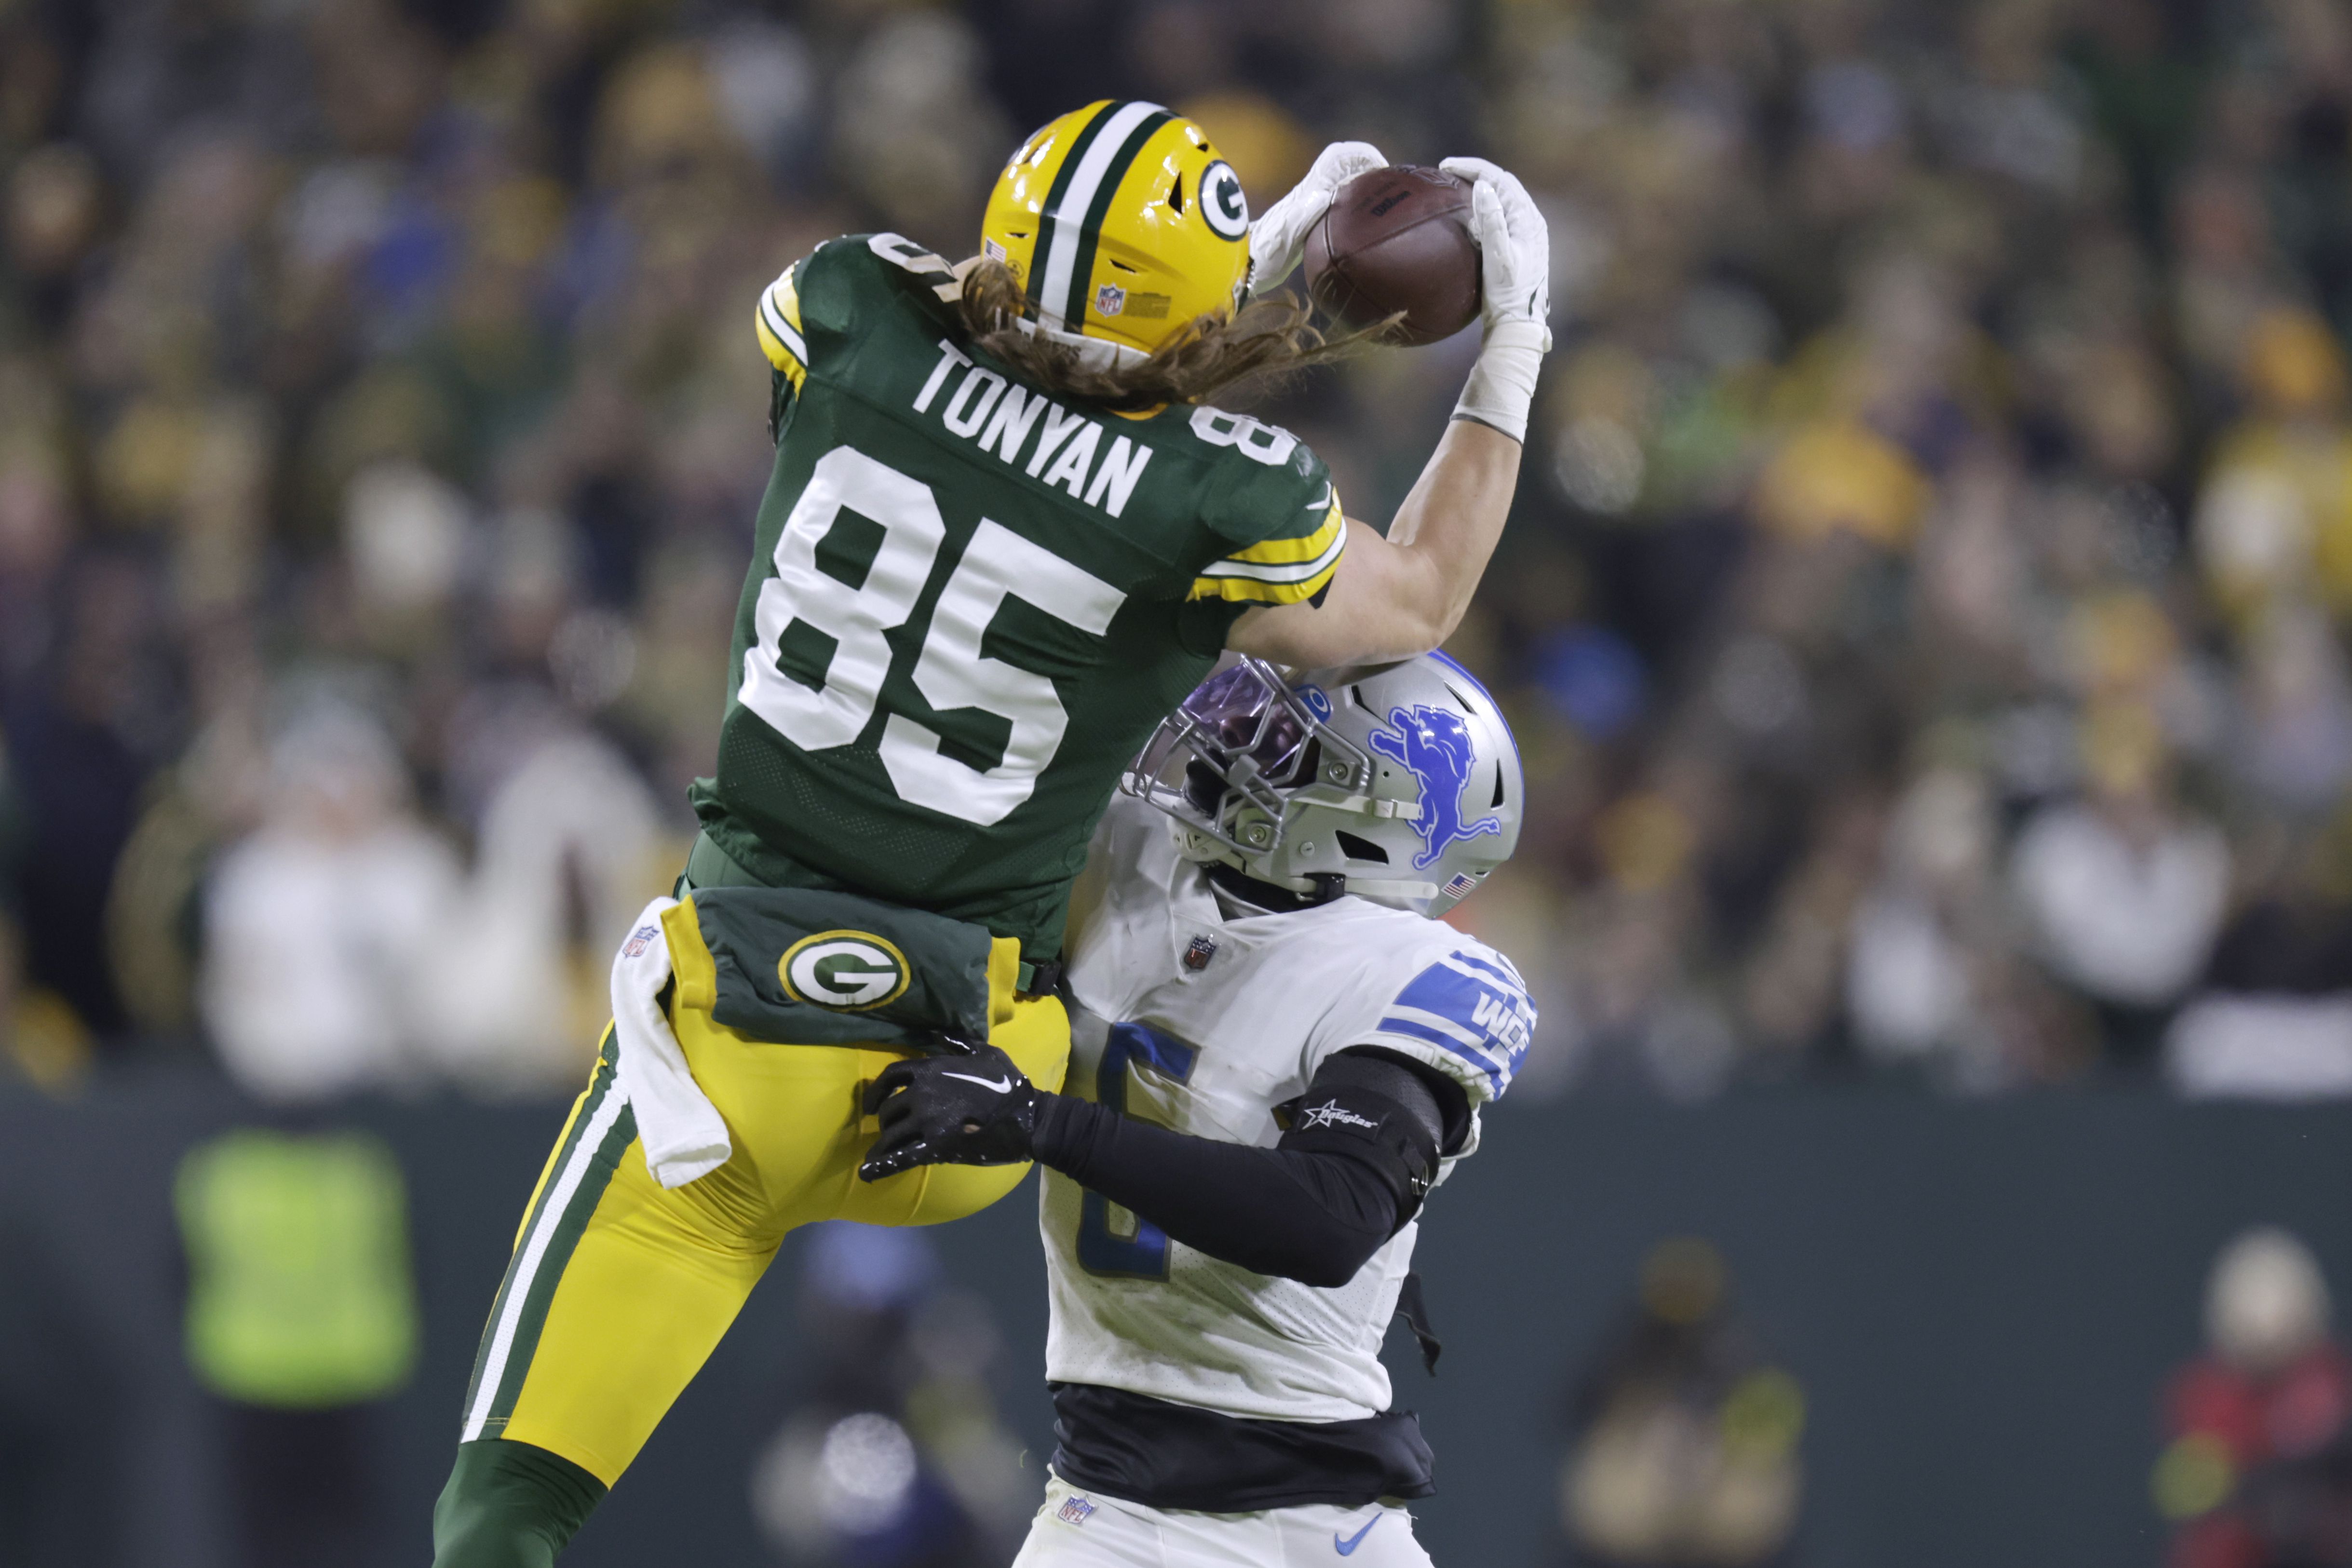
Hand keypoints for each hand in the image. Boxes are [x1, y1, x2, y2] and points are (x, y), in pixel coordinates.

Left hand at [858, 1045, 1042, 1179]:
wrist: (1027, 1118)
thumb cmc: (1008, 1083)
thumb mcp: (984, 1052)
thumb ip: (957, 1042)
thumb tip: (935, 1034)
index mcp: (931, 1069)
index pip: (890, 1076)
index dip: (876, 1091)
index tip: (870, 1103)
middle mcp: (923, 1094)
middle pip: (888, 1110)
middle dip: (886, 1122)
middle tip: (889, 1131)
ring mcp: (928, 1122)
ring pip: (891, 1136)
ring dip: (882, 1146)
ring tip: (876, 1155)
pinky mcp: (937, 1148)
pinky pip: (901, 1159)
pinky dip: (880, 1168)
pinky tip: (866, 1174)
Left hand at [1245, 141, 1386, 297]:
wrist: (1245, 269)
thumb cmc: (1263, 255)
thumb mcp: (1283, 237)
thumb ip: (1302, 215)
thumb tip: (1324, 196)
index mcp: (1309, 191)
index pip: (1337, 156)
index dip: (1362, 154)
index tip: (1382, 169)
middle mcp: (1313, 193)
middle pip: (1346, 165)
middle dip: (1371, 167)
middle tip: (1394, 186)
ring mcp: (1313, 206)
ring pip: (1346, 183)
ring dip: (1367, 184)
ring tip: (1388, 201)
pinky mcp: (1314, 222)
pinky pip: (1342, 204)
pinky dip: (1359, 205)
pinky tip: (1369, 222)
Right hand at [1437, 157, 1550, 347]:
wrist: (1519, 323)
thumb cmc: (1507, 294)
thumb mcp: (1498, 258)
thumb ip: (1492, 222)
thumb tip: (1483, 187)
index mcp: (1528, 220)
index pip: (1500, 180)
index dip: (1473, 168)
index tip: (1445, 167)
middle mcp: (1531, 221)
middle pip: (1503, 184)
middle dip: (1475, 173)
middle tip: (1447, 172)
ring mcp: (1527, 233)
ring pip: (1503, 197)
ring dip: (1480, 187)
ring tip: (1455, 186)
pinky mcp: (1520, 244)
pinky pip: (1502, 213)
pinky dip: (1484, 205)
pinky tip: (1469, 212)